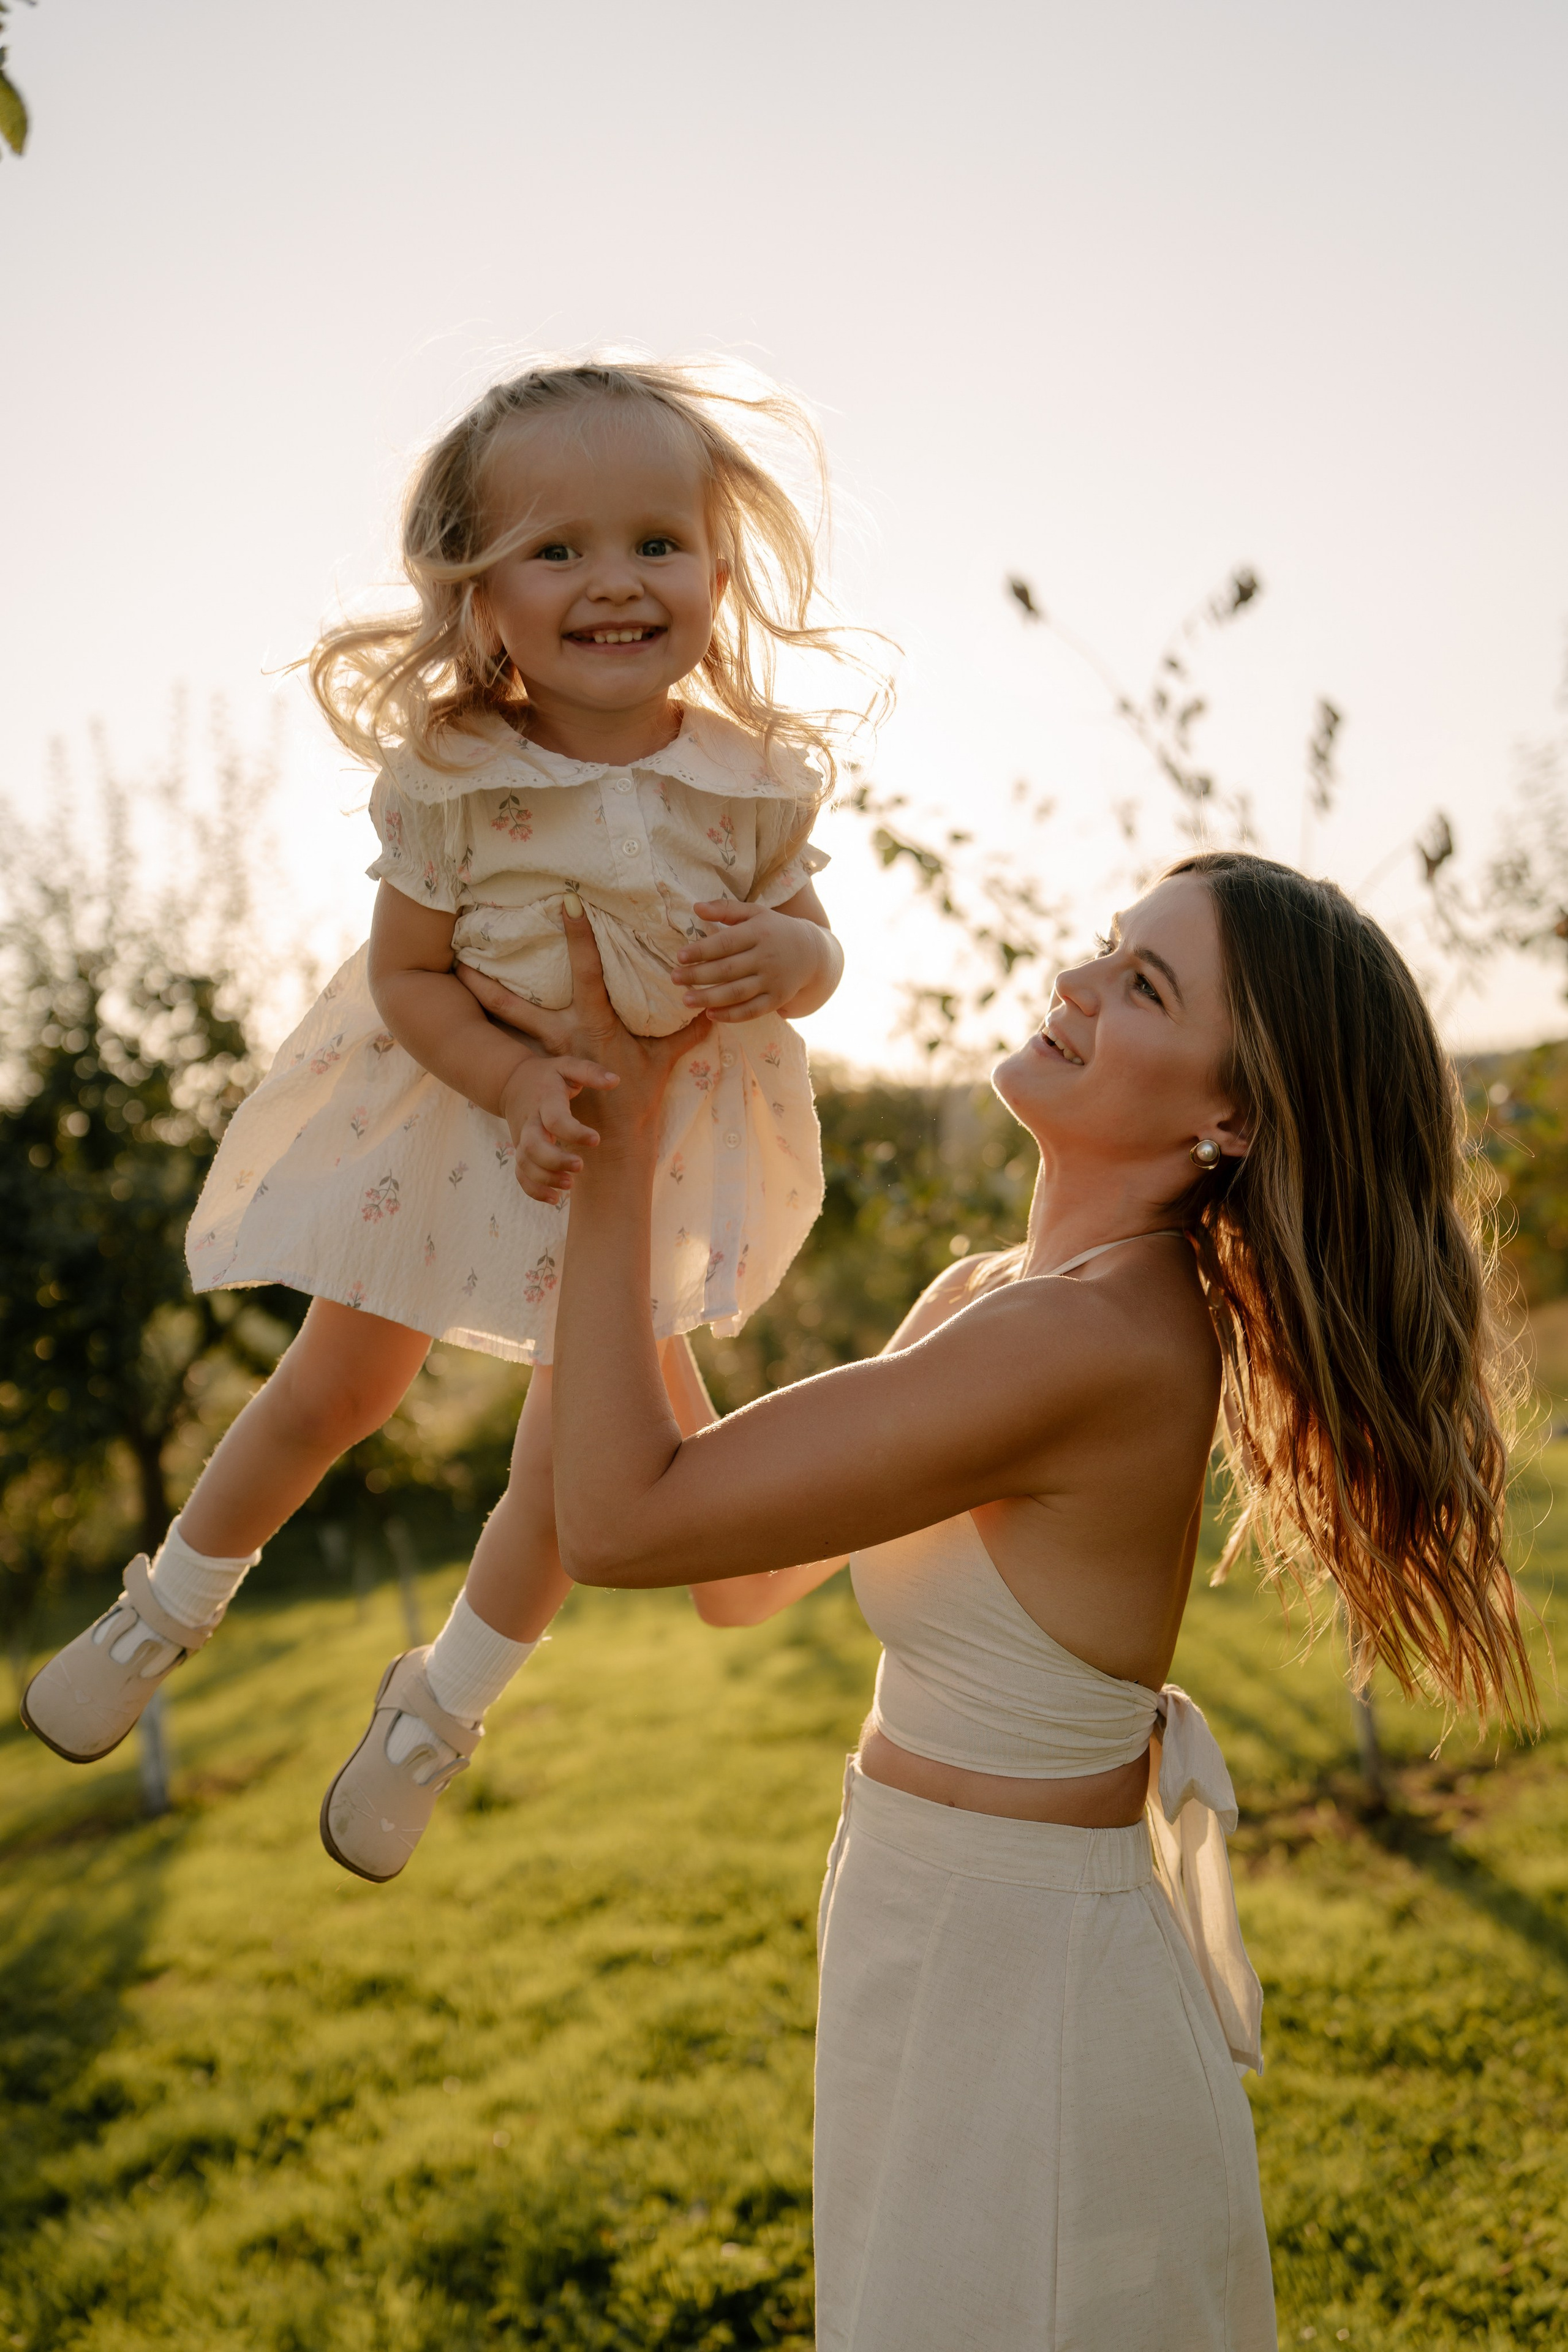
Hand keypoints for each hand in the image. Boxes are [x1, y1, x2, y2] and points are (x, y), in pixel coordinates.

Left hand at [458, 900, 707, 1163]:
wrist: (611, 1143)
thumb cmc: (637, 1100)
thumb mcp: (662, 1062)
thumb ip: (684, 1034)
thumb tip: (712, 1011)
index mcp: (594, 1025)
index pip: (587, 971)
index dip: (579, 937)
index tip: (569, 904)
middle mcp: (563, 1035)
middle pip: (515, 1005)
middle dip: (487, 982)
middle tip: (458, 953)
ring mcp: (548, 1053)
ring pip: (508, 1019)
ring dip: (483, 996)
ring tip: (457, 972)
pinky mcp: (541, 1068)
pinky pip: (517, 1037)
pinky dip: (501, 1021)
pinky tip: (483, 1006)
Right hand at [498, 1053, 618, 1204]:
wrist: (511, 1081)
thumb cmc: (548, 1076)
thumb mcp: (568, 1065)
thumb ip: (590, 1071)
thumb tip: (615, 1080)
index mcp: (545, 1100)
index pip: (555, 1119)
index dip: (574, 1131)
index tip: (596, 1139)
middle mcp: (530, 1121)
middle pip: (533, 1145)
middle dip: (554, 1160)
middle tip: (579, 1166)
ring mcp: (522, 1138)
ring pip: (525, 1163)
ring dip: (544, 1178)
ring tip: (569, 1185)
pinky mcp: (520, 1151)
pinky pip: (520, 1174)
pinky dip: (533, 1190)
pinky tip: (554, 1199)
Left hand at [677, 900, 833, 1020]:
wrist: (813, 952)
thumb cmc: (775, 929)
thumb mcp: (756, 913)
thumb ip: (726, 909)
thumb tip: (696, 907)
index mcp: (760, 932)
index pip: (725, 943)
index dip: (701, 951)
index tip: (680, 957)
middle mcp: (767, 957)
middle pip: (727, 969)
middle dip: (698, 975)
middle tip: (674, 978)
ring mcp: (773, 980)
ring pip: (737, 992)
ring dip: (709, 998)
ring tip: (686, 1000)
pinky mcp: (777, 999)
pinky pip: (752, 1010)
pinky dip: (731, 1015)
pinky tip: (710, 1014)